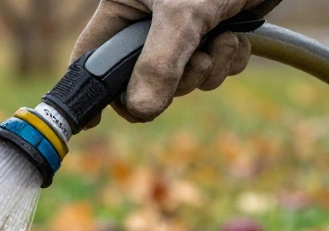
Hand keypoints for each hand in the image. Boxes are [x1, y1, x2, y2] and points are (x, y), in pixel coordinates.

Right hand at [72, 0, 281, 122]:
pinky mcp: (212, 31)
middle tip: (194, 63)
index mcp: (124, 6)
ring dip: (207, 71)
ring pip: (181, 78)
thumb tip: (141, 111)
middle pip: (142, 77)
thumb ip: (159, 64)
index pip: (94, 56)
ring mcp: (181, 28)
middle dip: (174, 80)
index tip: (94, 122)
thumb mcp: (182, 15)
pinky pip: (212, 67)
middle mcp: (147, 20)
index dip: (93, 89)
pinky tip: (236, 36)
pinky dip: (228, 60)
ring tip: (221, 41)